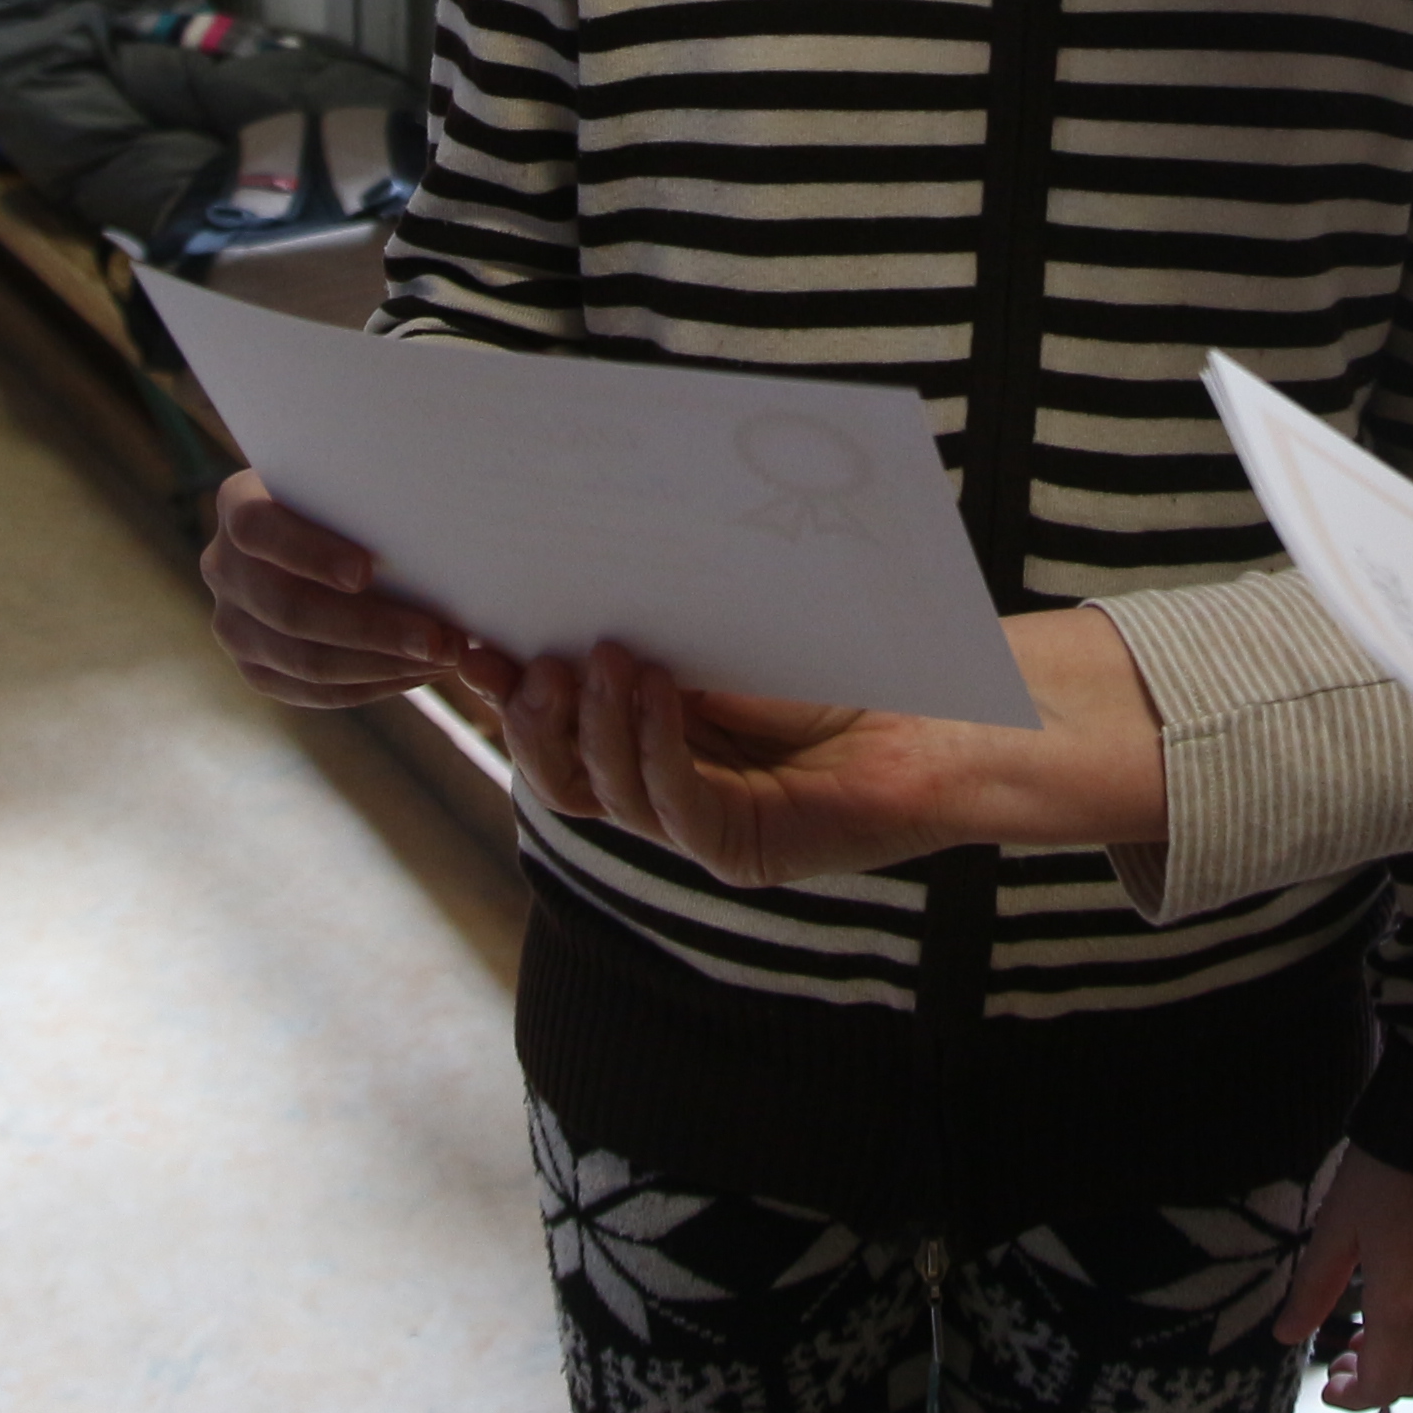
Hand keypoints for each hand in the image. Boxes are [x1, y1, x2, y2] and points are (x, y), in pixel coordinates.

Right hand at [200, 470, 488, 709]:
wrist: (325, 528)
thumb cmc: (354, 492)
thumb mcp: (352, 478)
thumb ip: (368, 493)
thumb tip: (440, 519)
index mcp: (237, 504)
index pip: (258, 529)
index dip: (309, 553)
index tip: (365, 572)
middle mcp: (222, 566)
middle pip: (288, 608)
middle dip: (372, 628)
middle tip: (440, 638)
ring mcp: (232, 624)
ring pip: (304, 661)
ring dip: (383, 664)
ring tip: (444, 658)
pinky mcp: (255, 668)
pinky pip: (312, 692)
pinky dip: (372, 685)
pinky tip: (418, 673)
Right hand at [490, 605, 1173, 883]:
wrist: (946, 708)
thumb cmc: (846, 655)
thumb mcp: (726, 630)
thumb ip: (654, 618)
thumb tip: (563, 561)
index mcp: (647, 735)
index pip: (552, 724)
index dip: (502, 690)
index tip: (466, 638)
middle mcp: (662, 789)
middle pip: (558, 771)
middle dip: (529, 715)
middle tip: (521, 656)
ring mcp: (699, 827)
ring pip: (605, 795)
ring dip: (592, 725)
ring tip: (595, 658)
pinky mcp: (743, 851)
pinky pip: (675, 810)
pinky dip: (654, 749)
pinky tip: (652, 694)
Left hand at [1278, 1149, 1412, 1408]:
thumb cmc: (1388, 1166)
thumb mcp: (1339, 1225)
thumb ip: (1314, 1289)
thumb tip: (1284, 1336)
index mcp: (1404, 1305)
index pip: (1382, 1385)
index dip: (1353, 1396)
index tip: (1332, 1382)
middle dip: (1381, 1377)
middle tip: (1350, 1347)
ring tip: (1390, 1324)